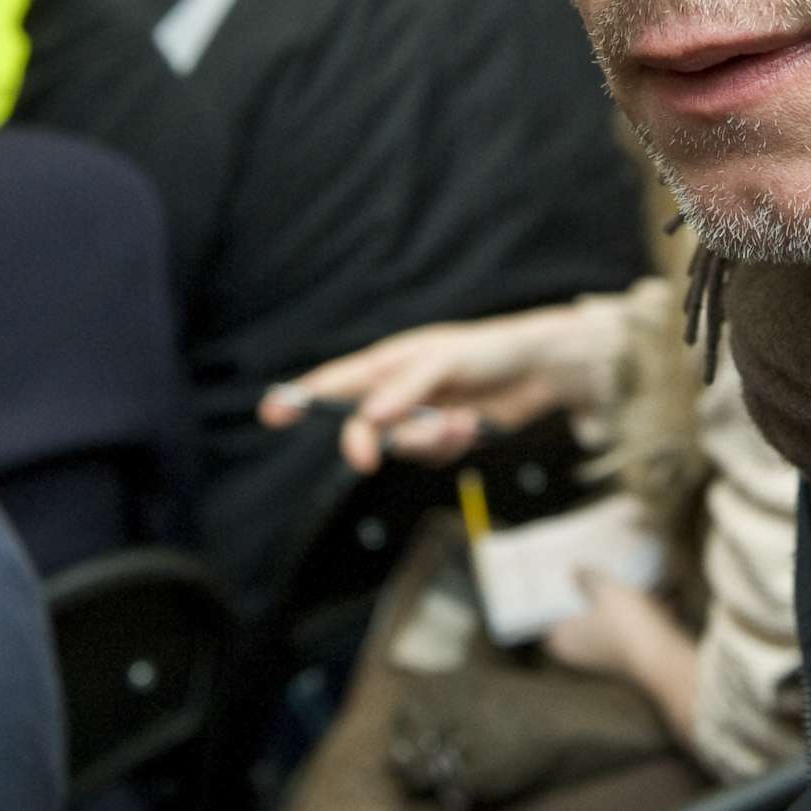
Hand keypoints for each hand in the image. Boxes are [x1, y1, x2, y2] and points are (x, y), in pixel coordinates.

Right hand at [258, 302, 609, 473]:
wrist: (540, 369)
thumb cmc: (489, 350)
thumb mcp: (446, 360)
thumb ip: (407, 388)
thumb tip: (371, 417)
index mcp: (389, 363)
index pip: (335, 382)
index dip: (300, 397)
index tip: (270, 413)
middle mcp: (399, 391)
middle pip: (361, 428)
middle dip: (365, 444)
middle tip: (366, 460)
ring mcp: (422, 417)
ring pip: (403, 448)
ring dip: (431, 440)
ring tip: (464, 418)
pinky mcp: (446, 438)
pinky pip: (433, 457)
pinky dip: (453, 446)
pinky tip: (475, 425)